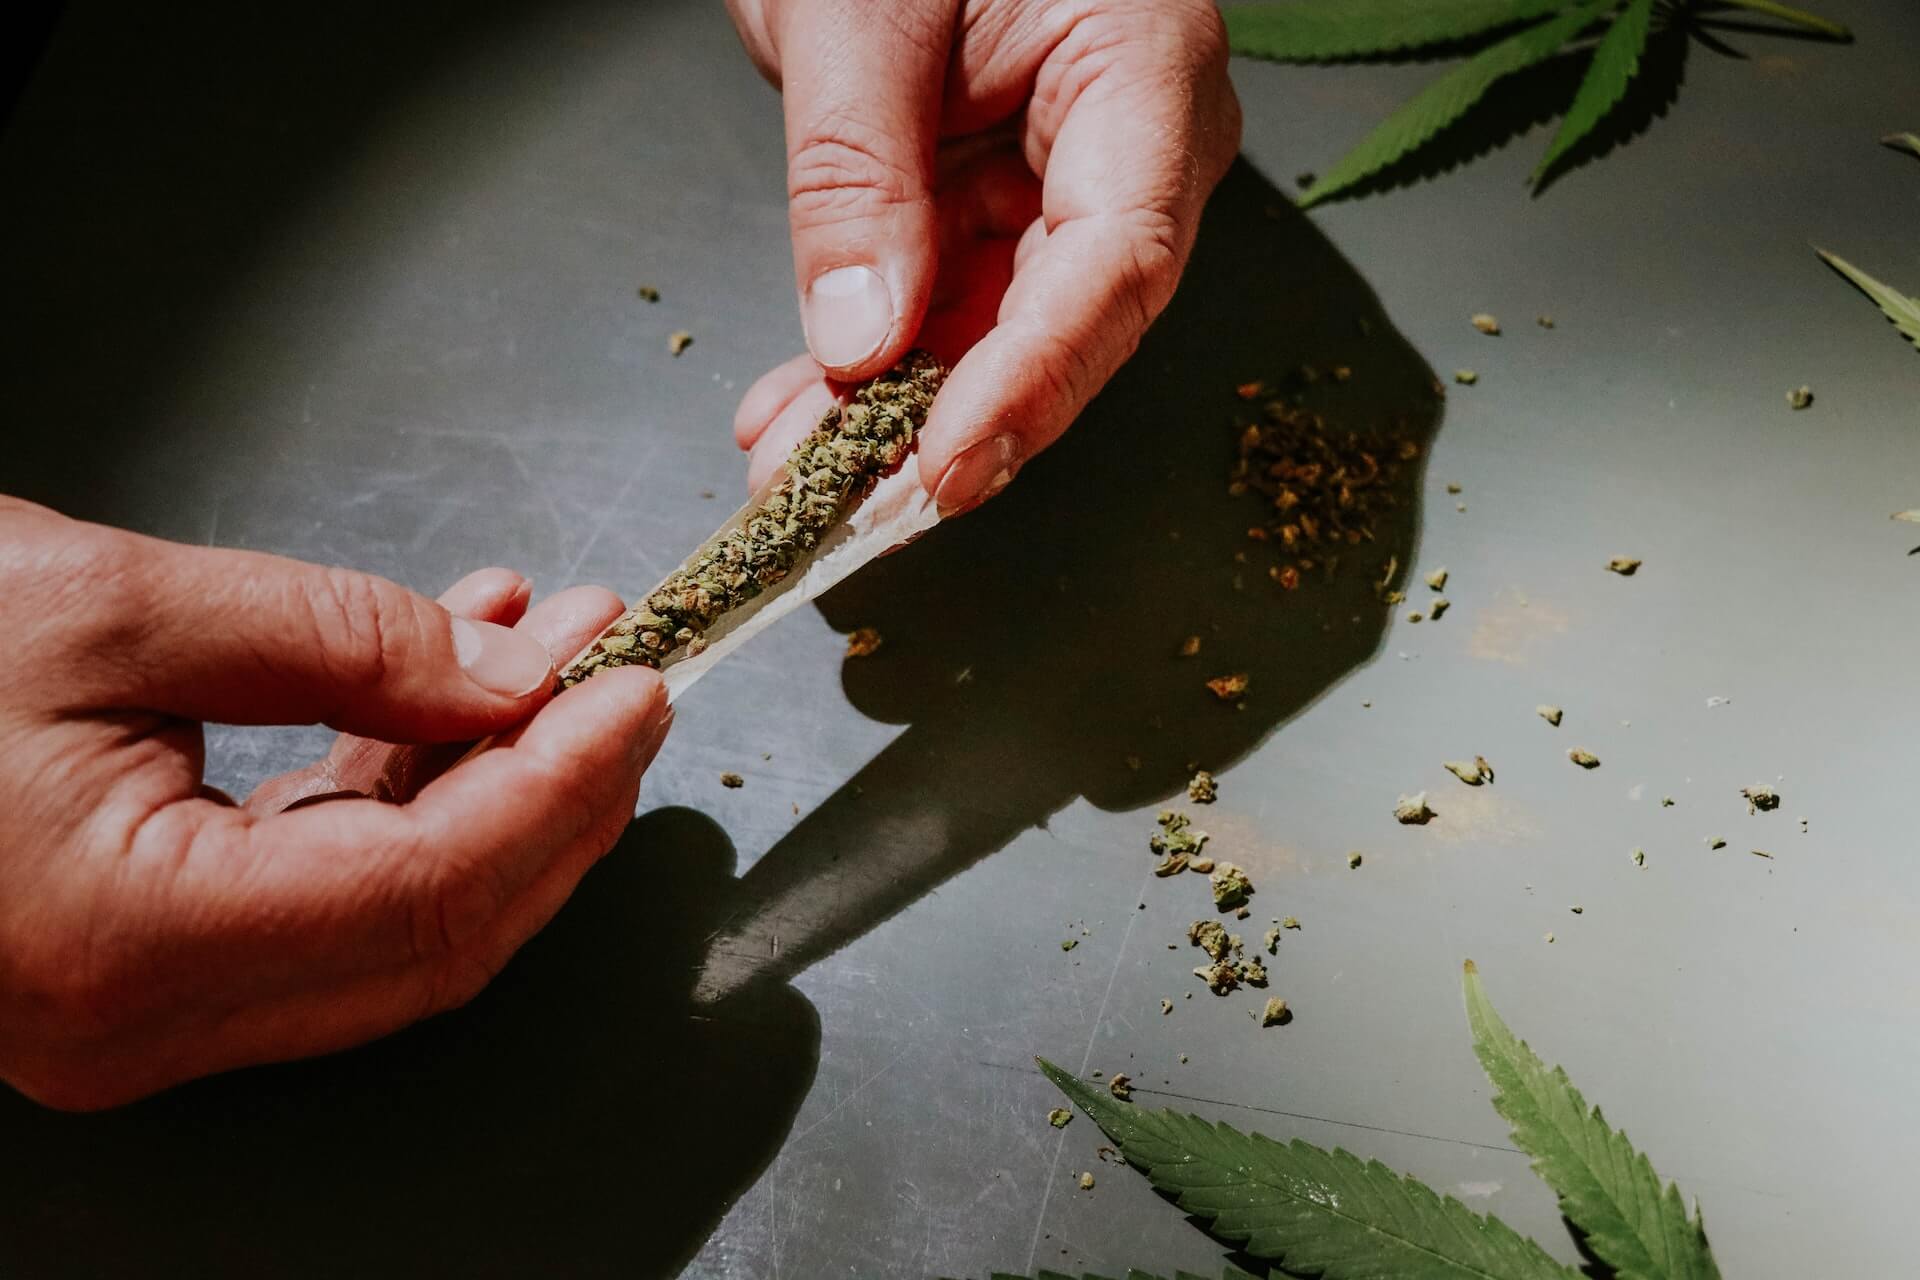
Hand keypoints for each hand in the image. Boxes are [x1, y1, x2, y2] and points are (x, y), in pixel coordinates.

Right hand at [0, 498, 669, 1108]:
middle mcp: (137, 1019)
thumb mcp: (113, 604)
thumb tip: (512, 680)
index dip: (558, 789)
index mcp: (127, 945)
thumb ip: (336, 640)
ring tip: (549, 648)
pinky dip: (397, 789)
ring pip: (388, 916)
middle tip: (623, 679)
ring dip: (485, 780)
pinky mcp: (132, 962)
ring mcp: (134, 1007)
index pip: (430, 894)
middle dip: (551, 798)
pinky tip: (442, 680)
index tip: (638, 691)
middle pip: (433, 933)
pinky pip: (314, 888)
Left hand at [727, 0, 1240, 511]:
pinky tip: (797, 414)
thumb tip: (862, 343)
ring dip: (892, 417)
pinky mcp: (997, 203)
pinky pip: (946, 308)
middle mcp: (1129, 143)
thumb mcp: (857, 11)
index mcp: (1143, 67)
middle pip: (1065, 322)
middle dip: (949, 425)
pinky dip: (868, 368)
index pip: (1115, 257)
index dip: (1035, 378)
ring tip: (790, 470)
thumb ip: (857, 174)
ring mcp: (1064, 179)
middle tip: (848, 508)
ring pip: (996, 337)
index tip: (946, 465)